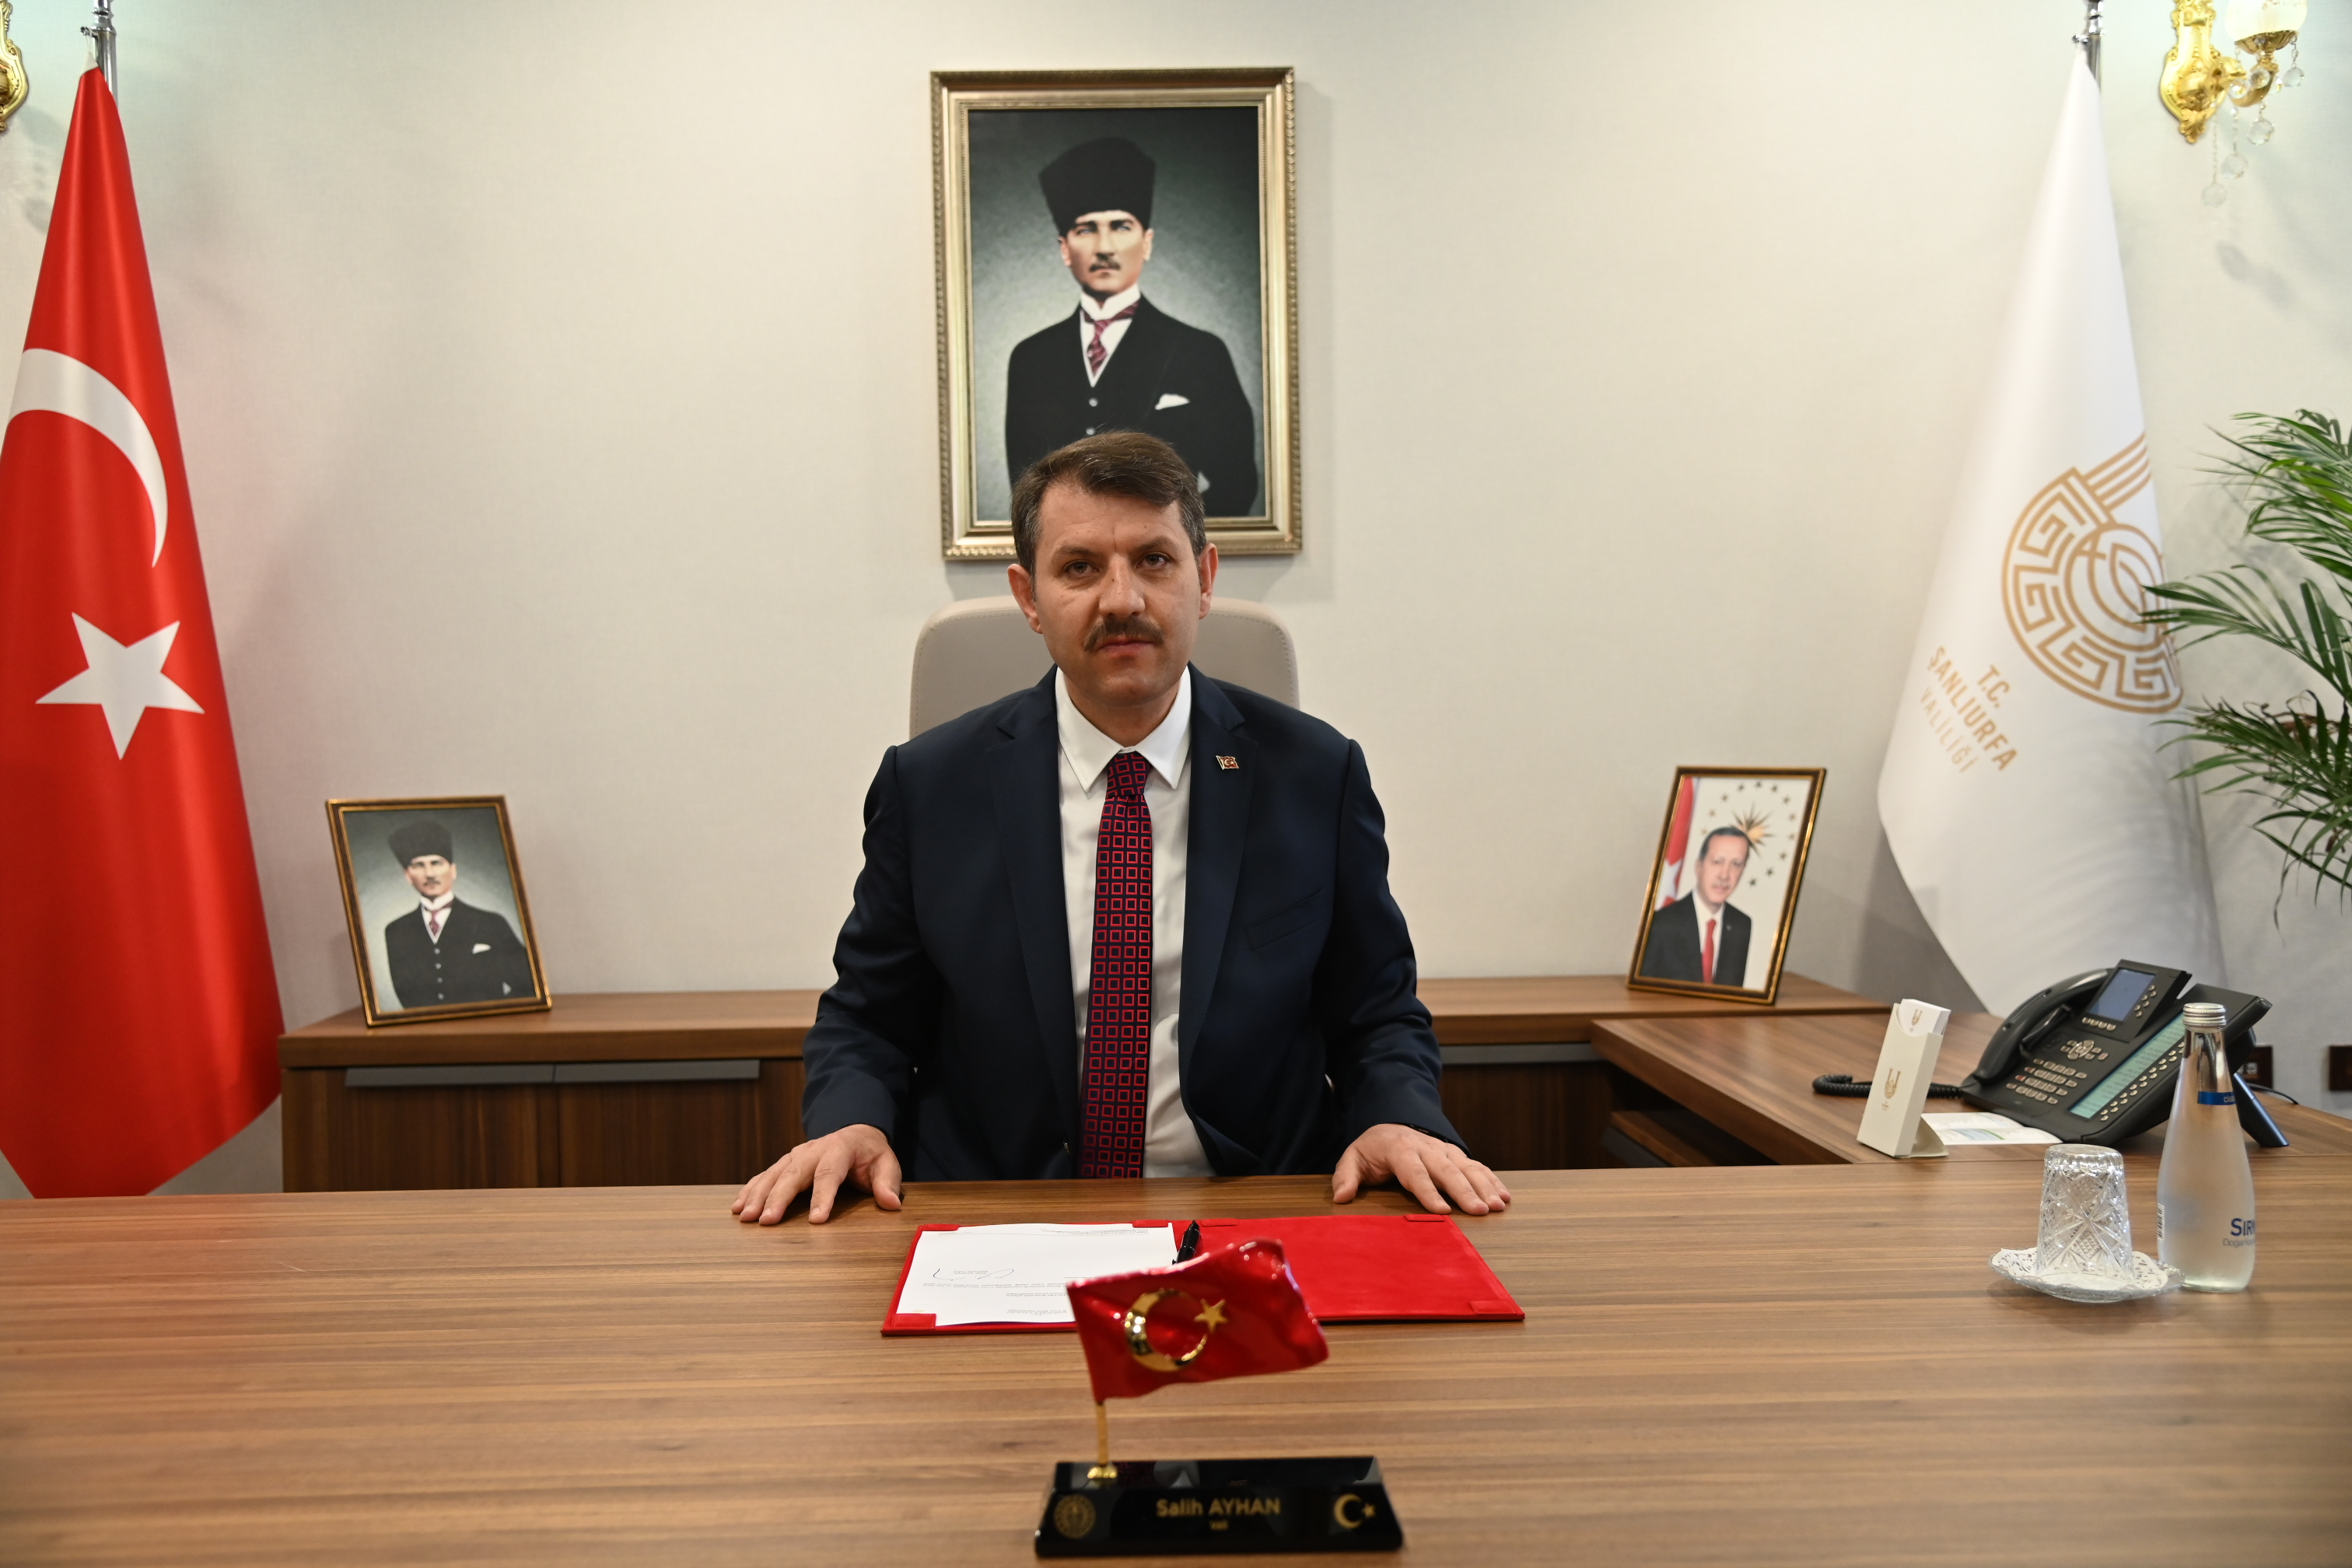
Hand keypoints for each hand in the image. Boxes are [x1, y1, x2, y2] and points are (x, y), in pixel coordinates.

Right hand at [731, 1124, 901, 1224]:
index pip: (829, 1173)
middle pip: (793, 1174)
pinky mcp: (785, 1162)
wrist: (854, 1132)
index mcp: (839, 1149)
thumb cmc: (869, 1153)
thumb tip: (891, 1203)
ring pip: (773, 1174)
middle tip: (766, 1221)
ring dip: (758, 1195)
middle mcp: (812, 1150)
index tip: (816, 1220)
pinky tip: (738, 1207)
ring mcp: (795, 1155)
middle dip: (778, 1198)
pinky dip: (750, 1190)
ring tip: (745, 1216)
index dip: (823, 1196)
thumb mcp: (886, 1163)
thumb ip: (888, 1182)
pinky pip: (764, 1175)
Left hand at [1332, 1124, 1511, 1215]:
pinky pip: (1477, 1165)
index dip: (1429, 1192)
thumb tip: (1342, 1197)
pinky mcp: (1455, 1154)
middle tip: (1480, 1211)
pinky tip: (1505, 1195)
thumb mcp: (1352, 1158)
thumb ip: (1346, 1176)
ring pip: (1467, 1167)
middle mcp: (1426, 1147)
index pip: (1415, 1173)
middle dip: (1465, 1191)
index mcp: (1400, 1149)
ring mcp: (1443, 1149)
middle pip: (1447, 1170)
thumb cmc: (1372, 1150)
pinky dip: (1492, 1180)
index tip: (1443, 1212)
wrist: (1390, 1125)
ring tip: (1498, 1205)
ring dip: (1485, 1186)